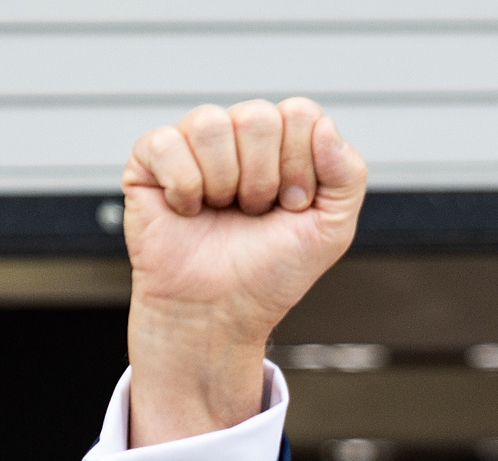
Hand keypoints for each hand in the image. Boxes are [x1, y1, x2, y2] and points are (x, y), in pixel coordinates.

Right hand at [121, 99, 366, 445]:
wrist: (221, 311)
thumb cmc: (272, 270)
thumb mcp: (332, 229)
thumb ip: (348, 174)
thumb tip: (324, 125)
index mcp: (282, 142)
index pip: (299, 113)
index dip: (301, 166)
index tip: (294, 207)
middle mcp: (238, 134)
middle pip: (257, 117)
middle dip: (263, 180)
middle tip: (255, 214)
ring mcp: (193, 143)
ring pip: (211, 124)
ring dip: (225, 184)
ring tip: (223, 212)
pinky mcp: (150, 158)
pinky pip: (167, 144)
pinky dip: (185, 188)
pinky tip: (188, 211)